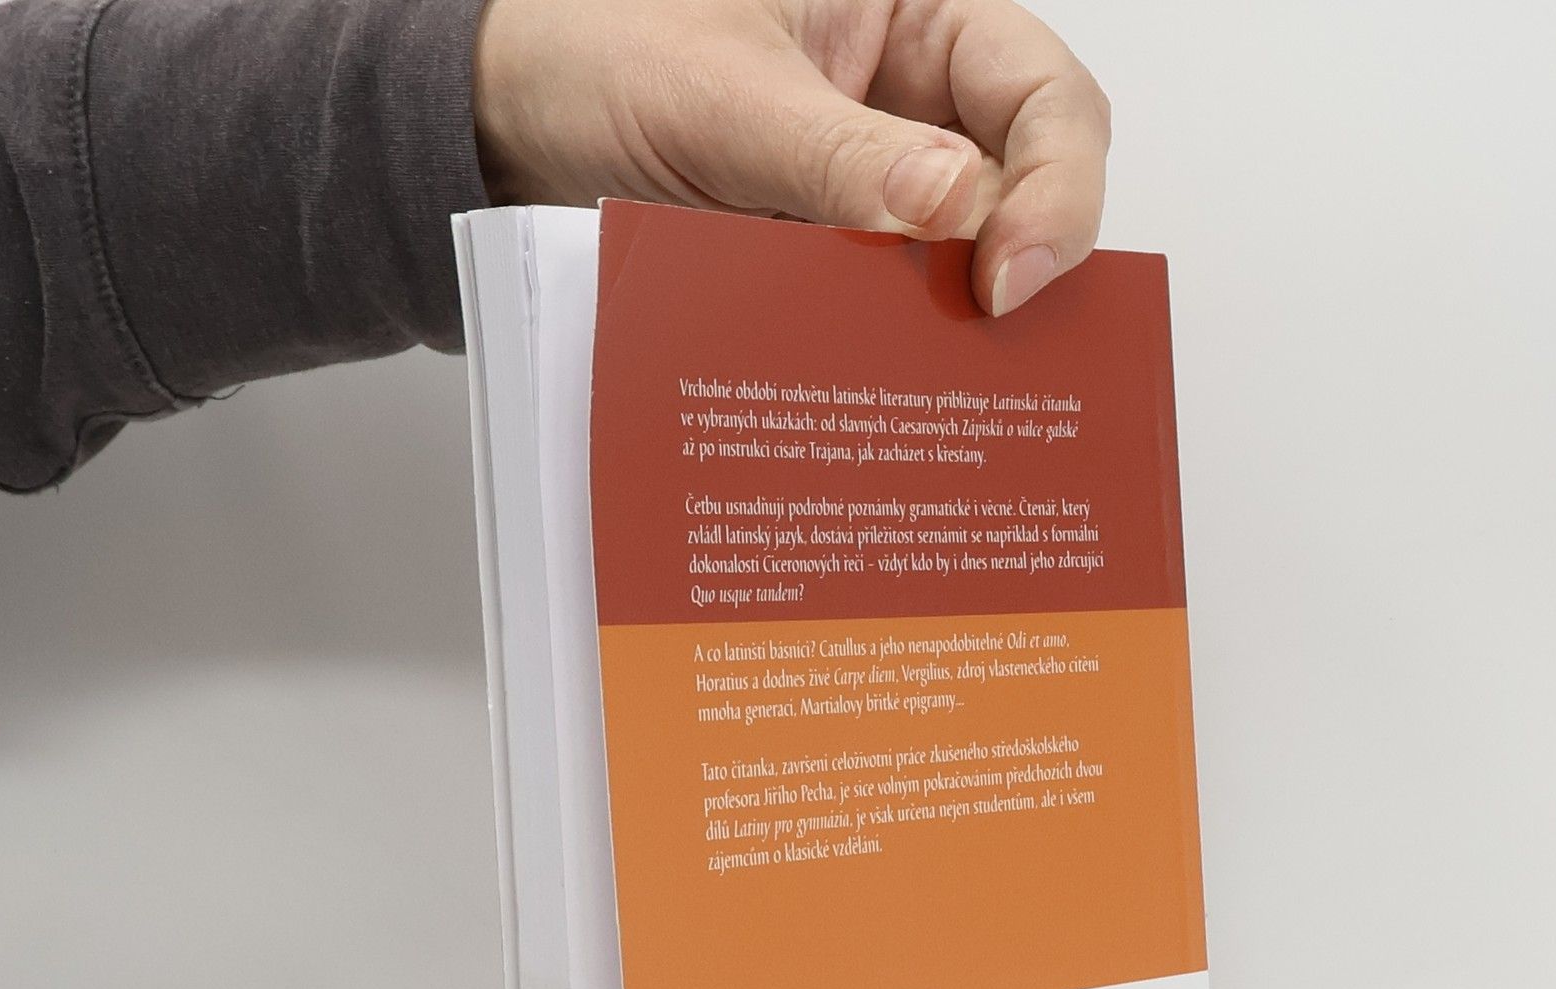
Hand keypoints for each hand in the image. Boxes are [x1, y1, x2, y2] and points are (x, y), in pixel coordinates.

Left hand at [472, 0, 1110, 315]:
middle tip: (987, 333)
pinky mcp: (833, 256)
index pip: (1040, 93)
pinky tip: (892, 384)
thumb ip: (840, 156)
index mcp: (911, 16)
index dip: (1054, 184)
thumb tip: (958, 210)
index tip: (1006, 272)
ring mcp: (876, 185)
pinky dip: (899, 346)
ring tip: (945, 375)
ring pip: (969, 258)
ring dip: (963, 317)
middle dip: (1026, 257)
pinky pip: (893, 306)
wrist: (501, 127)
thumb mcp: (724, 99)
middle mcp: (910, 98)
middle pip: (1030, 182)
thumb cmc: (595, 56)